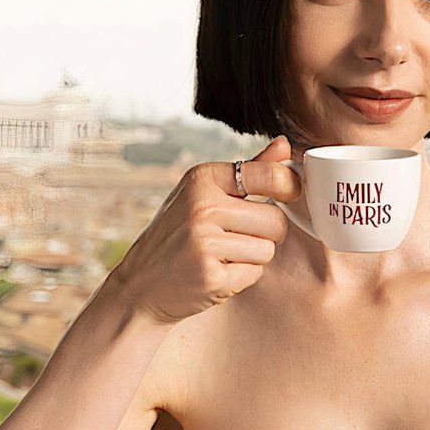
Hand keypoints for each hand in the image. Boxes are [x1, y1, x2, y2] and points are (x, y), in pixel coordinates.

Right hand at [103, 135, 298, 325]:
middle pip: (276, 221)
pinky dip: (241, 277)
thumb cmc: (177, 235)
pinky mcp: (210, 276)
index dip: (289, 186)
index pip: (268, 175)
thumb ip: (249, 170)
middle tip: (237, 237)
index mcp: (202, 179)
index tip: (289, 192)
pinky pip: (254, 274)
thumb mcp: (204, 193)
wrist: (140, 285)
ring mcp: (204, 243)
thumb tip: (285, 145)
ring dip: (252, 257)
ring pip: (268, 250)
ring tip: (222, 255)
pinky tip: (216, 272)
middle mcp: (202, 207)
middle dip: (266, 233)